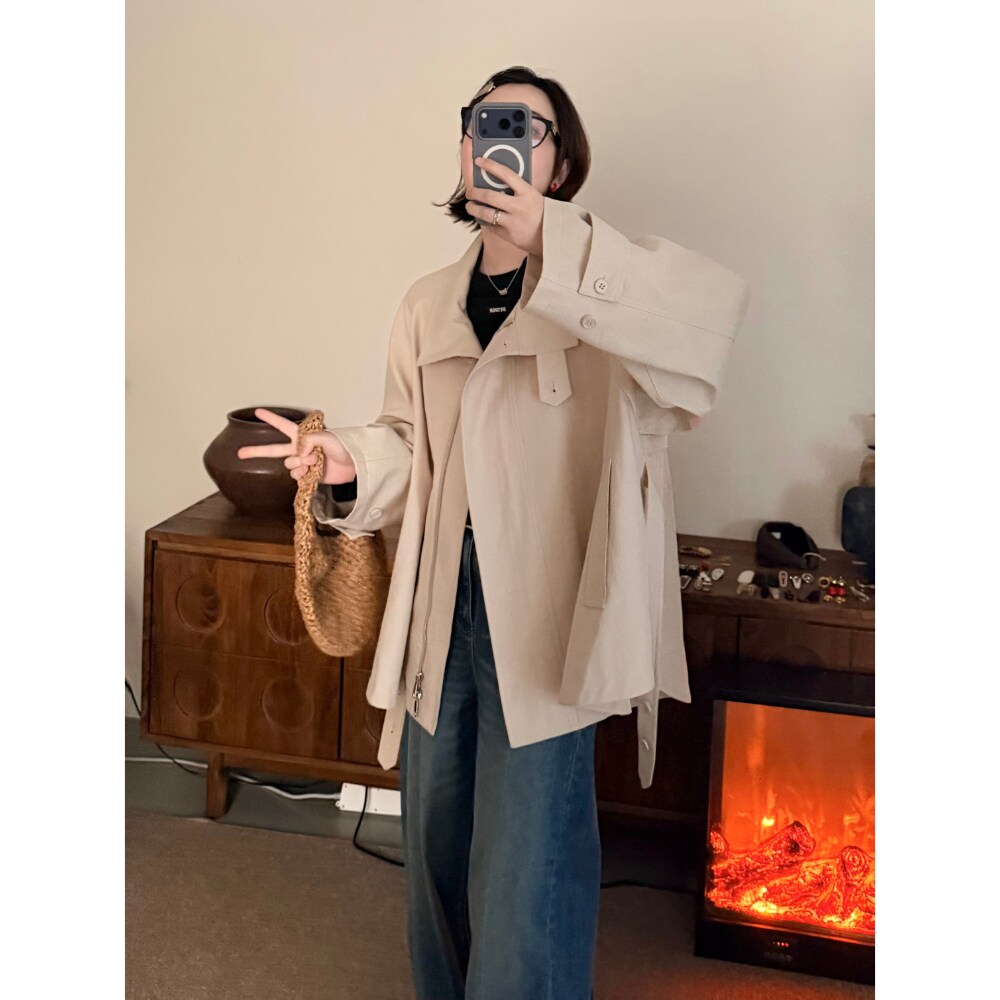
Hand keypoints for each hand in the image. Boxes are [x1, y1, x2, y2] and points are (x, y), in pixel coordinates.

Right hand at [236, 408, 356, 485]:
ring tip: (315, 461)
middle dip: (256, 451)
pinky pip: (296, 476)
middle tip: (240, 453)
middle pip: (273, 450)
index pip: (283, 425)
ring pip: (288, 464)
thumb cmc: (344, 447)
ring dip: (299, 463)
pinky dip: (302, 474)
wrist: (354, 465)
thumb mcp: (327, 438)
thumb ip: (309, 441)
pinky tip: (312, 471)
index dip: (270, 419)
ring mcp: (303, 462)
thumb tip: (298, 452)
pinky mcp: (307, 475)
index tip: (257, 412)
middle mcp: (300, 448)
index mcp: (303, 435)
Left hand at [465, 156, 544, 257]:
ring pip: (485, 213)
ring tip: (470, 206)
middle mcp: (519, 206)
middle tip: (469, 192)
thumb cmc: (538, 212)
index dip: (490, 166)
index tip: (478, 161)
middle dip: (474, 192)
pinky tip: (482, 217)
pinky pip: (490, 226)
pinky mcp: (508, 235)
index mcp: (526, 192)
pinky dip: (484, 221)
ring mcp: (512, 222)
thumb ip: (515, 188)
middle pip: (489, 196)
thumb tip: (493, 181)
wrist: (549, 235)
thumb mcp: (531, 195)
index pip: (506, 174)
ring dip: (473, 208)